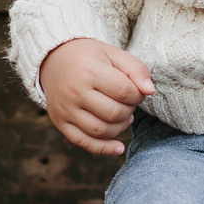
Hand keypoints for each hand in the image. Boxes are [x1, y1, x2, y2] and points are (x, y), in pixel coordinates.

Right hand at [39, 38, 154, 155]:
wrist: (53, 60)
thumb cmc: (89, 57)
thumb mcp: (113, 54)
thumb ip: (136, 69)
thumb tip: (150, 91)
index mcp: (89, 70)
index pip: (124, 91)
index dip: (138, 95)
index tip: (136, 91)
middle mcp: (74, 91)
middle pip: (114, 113)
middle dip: (129, 111)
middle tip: (129, 103)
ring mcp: (65, 109)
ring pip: (101, 131)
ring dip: (120, 128)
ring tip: (124, 117)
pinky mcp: (60, 122)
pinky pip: (84, 142)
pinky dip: (104, 149)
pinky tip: (119, 147)